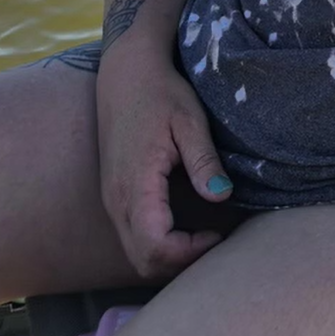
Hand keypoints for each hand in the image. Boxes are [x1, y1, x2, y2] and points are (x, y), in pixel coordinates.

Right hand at [95, 53, 233, 280]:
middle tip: (217, 240)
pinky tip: (187, 225)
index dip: (190, 252)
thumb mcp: (190, 120)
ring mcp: (112, 200)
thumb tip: (222, 197)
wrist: (126, 73)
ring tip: (206, 235)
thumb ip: (203, 160)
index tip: (219, 233)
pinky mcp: (116, 195)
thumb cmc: (161, 92)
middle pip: (144, 261)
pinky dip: (160, 243)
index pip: (156, 247)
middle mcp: (117, 200)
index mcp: (136, 184)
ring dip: (171, 255)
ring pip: (137, 253)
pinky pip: (133, 236)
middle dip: (182, 263)